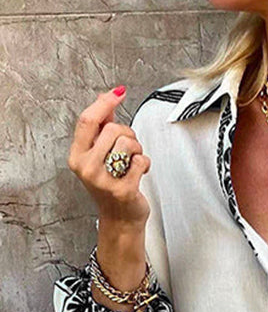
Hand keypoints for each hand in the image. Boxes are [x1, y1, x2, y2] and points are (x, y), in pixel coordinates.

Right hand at [67, 87, 150, 226]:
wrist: (120, 219)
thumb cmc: (110, 185)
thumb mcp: (99, 155)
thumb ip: (101, 127)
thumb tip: (105, 99)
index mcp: (77, 156)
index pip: (87, 121)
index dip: (105, 103)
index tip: (118, 93)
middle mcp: (86, 168)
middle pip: (113, 129)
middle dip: (127, 134)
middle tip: (129, 149)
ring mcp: (103, 181)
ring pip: (128, 143)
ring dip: (137, 149)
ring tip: (132, 163)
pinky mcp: (122, 190)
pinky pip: (141, 162)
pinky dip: (145, 164)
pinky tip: (139, 173)